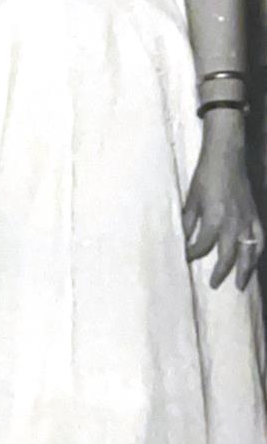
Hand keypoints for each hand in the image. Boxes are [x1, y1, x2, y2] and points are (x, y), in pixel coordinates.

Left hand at [182, 119, 262, 289]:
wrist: (226, 158)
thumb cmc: (205, 176)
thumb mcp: (191, 198)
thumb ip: (188, 220)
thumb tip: (184, 238)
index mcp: (213, 220)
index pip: (202, 245)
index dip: (193, 253)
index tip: (186, 258)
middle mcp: (232, 224)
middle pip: (227, 256)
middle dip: (220, 272)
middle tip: (214, 285)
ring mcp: (246, 220)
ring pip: (248, 252)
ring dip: (244, 269)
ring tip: (240, 284)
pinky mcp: (254, 214)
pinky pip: (259, 238)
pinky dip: (257, 251)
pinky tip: (254, 258)